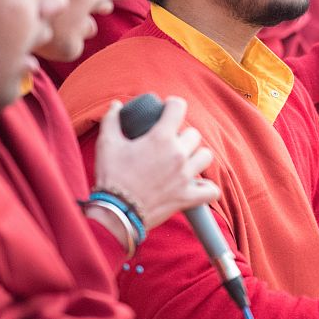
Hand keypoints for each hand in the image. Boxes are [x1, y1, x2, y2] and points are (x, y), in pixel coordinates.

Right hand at [94, 96, 218, 230]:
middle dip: (182, 136)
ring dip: (196, 156)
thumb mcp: (107, 144)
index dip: (173, 105)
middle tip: (170, 143)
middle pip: (194, 134)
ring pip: (206, 156)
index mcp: (160, 138)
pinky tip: (197, 185)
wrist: (115, 213)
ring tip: (184, 161)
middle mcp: (178, 154)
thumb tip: (115, 105)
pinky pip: (211, 190)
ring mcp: (185, 176)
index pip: (179, 107)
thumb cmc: (112, 177)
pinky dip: (207, 188)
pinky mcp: (188, 196)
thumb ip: (111, 121)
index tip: (168, 110)